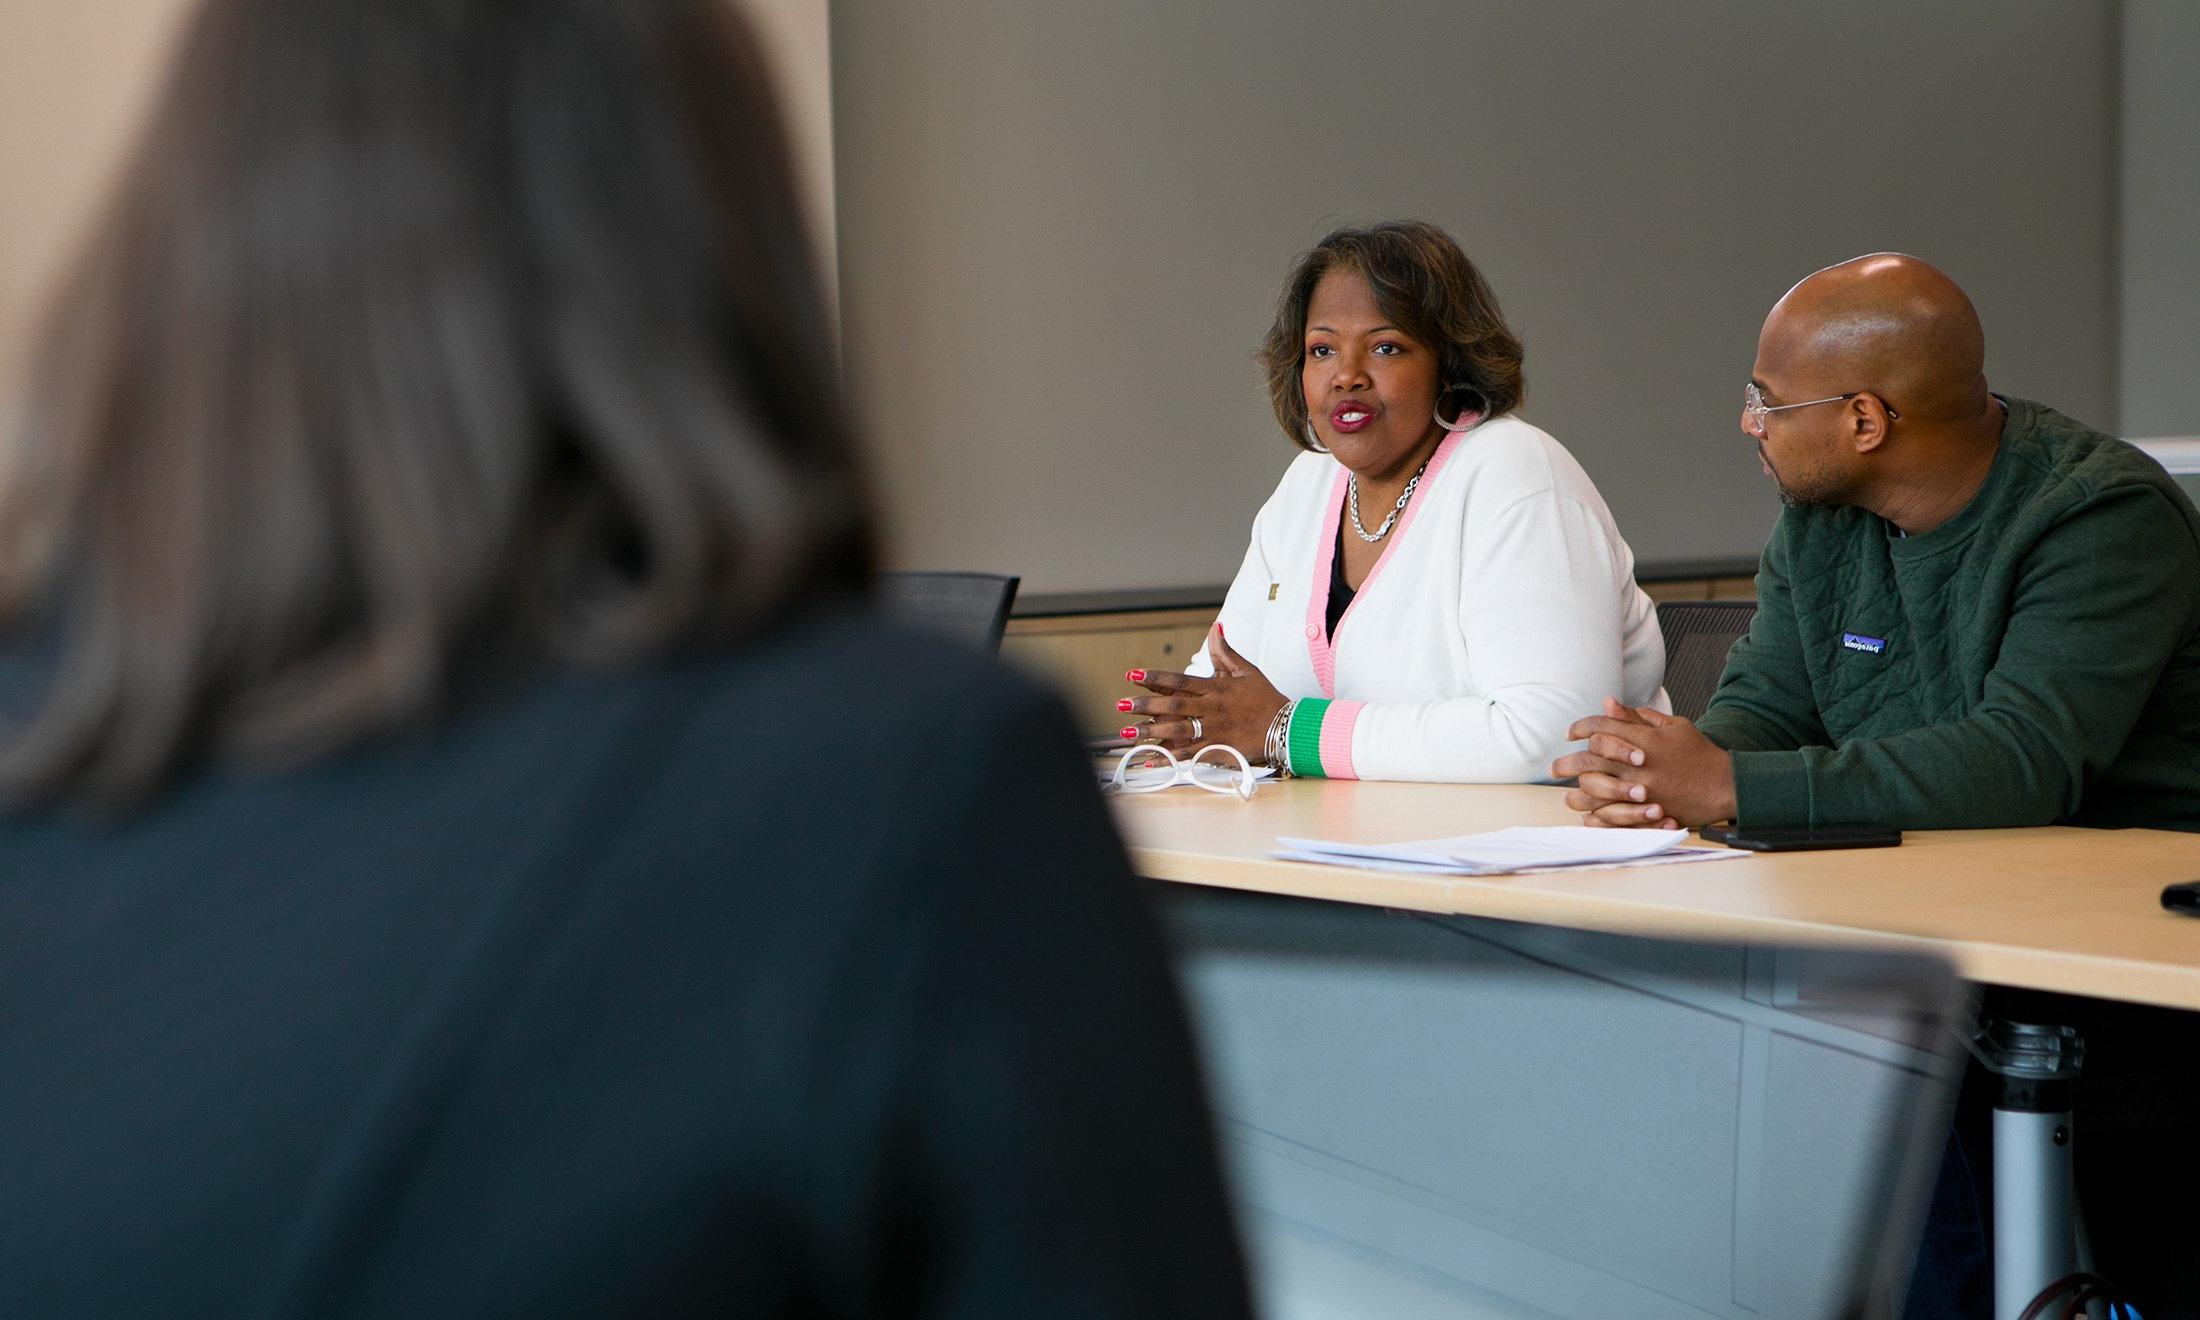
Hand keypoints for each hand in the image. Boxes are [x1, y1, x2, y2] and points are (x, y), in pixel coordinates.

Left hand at [1116, 625, 1285, 758]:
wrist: (1286, 726)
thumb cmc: (1265, 698)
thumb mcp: (1246, 670)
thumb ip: (1224, 651)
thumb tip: (1214, 628)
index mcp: (1214, 688)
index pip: (1179, 680)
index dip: (1154, 677)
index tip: (1132, 675)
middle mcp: (1211, 708)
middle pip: (1173, 706)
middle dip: (1145, 706)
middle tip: (1121, 705)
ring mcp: (1213, 730)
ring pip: (1178, 731)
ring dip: (1151, 732)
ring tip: (1128, 733)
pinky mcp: (1217, 749)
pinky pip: (1189, 754)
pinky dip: (1169, 758)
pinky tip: (1149, 759)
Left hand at [1549, 696, 1736, 827]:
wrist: (1725, 786)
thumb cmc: (1698, 753)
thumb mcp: (1672, 726)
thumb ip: (1637, 717)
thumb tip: (1608, 702)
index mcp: (1644, 741)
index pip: (1601, 728)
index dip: (1581, 727)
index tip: (1572, 733)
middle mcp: (1639, 766)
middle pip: (1589, 761)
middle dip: (1567, 762)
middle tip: (1554, 768)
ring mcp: (1641, 792)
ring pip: (1594, 792)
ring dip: (1576, 792)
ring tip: (1568, 793)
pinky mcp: (1646, 814)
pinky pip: (1610, 818)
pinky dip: (1594, 817)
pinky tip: (1587, 813)